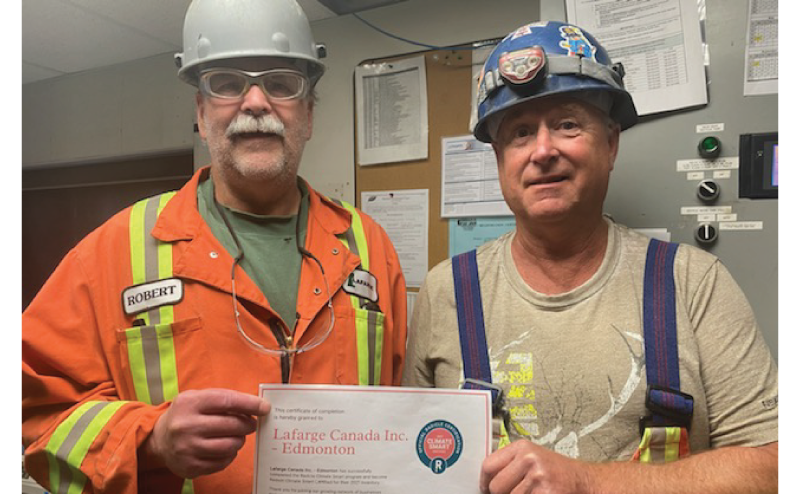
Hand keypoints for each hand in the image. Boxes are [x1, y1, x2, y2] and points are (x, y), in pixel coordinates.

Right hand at [143, 388, 270, 478]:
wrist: (160, 439)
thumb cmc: (188, 414)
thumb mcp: (199, 397)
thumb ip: (225, 398)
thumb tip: (258, 406)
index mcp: (189, 403)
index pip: (227, 401)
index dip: (250, 404)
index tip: (265, 407)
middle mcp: (186, 426)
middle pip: (232, 425)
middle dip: (248, 424)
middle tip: (251, 424)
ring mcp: (187, 448)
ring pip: (230, 446)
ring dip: (239, 440)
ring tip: (236, 436)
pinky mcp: (190, 467)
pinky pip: (223, 462)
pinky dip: (230, 454)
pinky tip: (224, 448)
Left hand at [480, 440, 590, 493]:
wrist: (582, 480)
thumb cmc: (555, 472)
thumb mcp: (531, 458)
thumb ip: (509, 465)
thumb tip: (486, 482)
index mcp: (522, 447)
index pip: (489, 465)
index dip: (484, 481)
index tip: (485, 489)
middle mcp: (529, 459)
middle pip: (496, 486)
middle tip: (515, 492)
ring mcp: (538, 477)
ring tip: (532, 492)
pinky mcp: (546, 493)